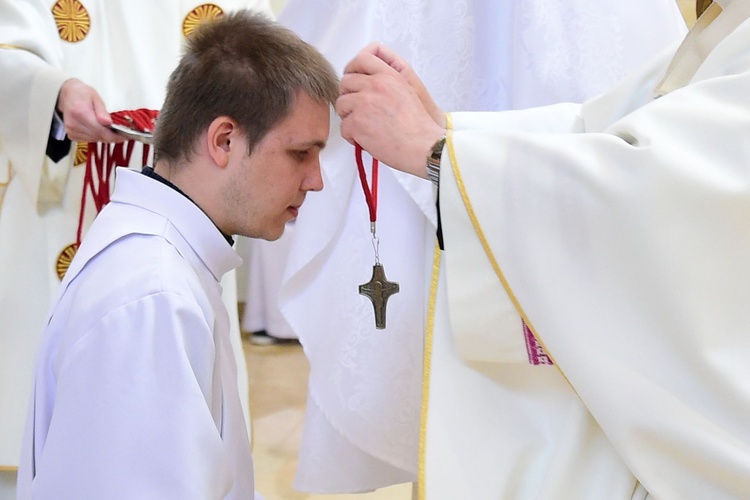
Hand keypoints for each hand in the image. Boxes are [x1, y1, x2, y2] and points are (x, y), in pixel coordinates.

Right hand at [56, 78, 124, 142]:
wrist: (67, 95)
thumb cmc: (82, 94)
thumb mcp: (95, 97)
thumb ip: (102, 111)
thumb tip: (108, 123)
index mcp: (80, 112)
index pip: (101, 130)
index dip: (115, 135)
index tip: (127, 136)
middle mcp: (74, 124)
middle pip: (99, 137)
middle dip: (113, 136)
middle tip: (123, 133)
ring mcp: (71, 131)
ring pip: (95, 140)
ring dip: (105, 137)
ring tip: (112, 130)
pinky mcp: (71, 135)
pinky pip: (89, 140)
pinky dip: (97, 136)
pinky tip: (99, 129)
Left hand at [337, 44, 445, 177]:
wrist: (421, 146)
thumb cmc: (417, 126)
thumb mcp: (407, 91)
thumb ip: (388, 82)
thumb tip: (367, 83)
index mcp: (389, 76)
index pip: (362, 59)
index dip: (352, 70)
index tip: (353, 82)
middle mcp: (375, 85)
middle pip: (346, 82)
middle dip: (349, 97)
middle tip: (358, 111)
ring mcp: (363, 102)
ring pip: (341, 105)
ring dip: (349, 117)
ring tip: (363, 128)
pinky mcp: (356, 121)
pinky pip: (343, 126)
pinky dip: (352, 136)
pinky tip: (365, 140)